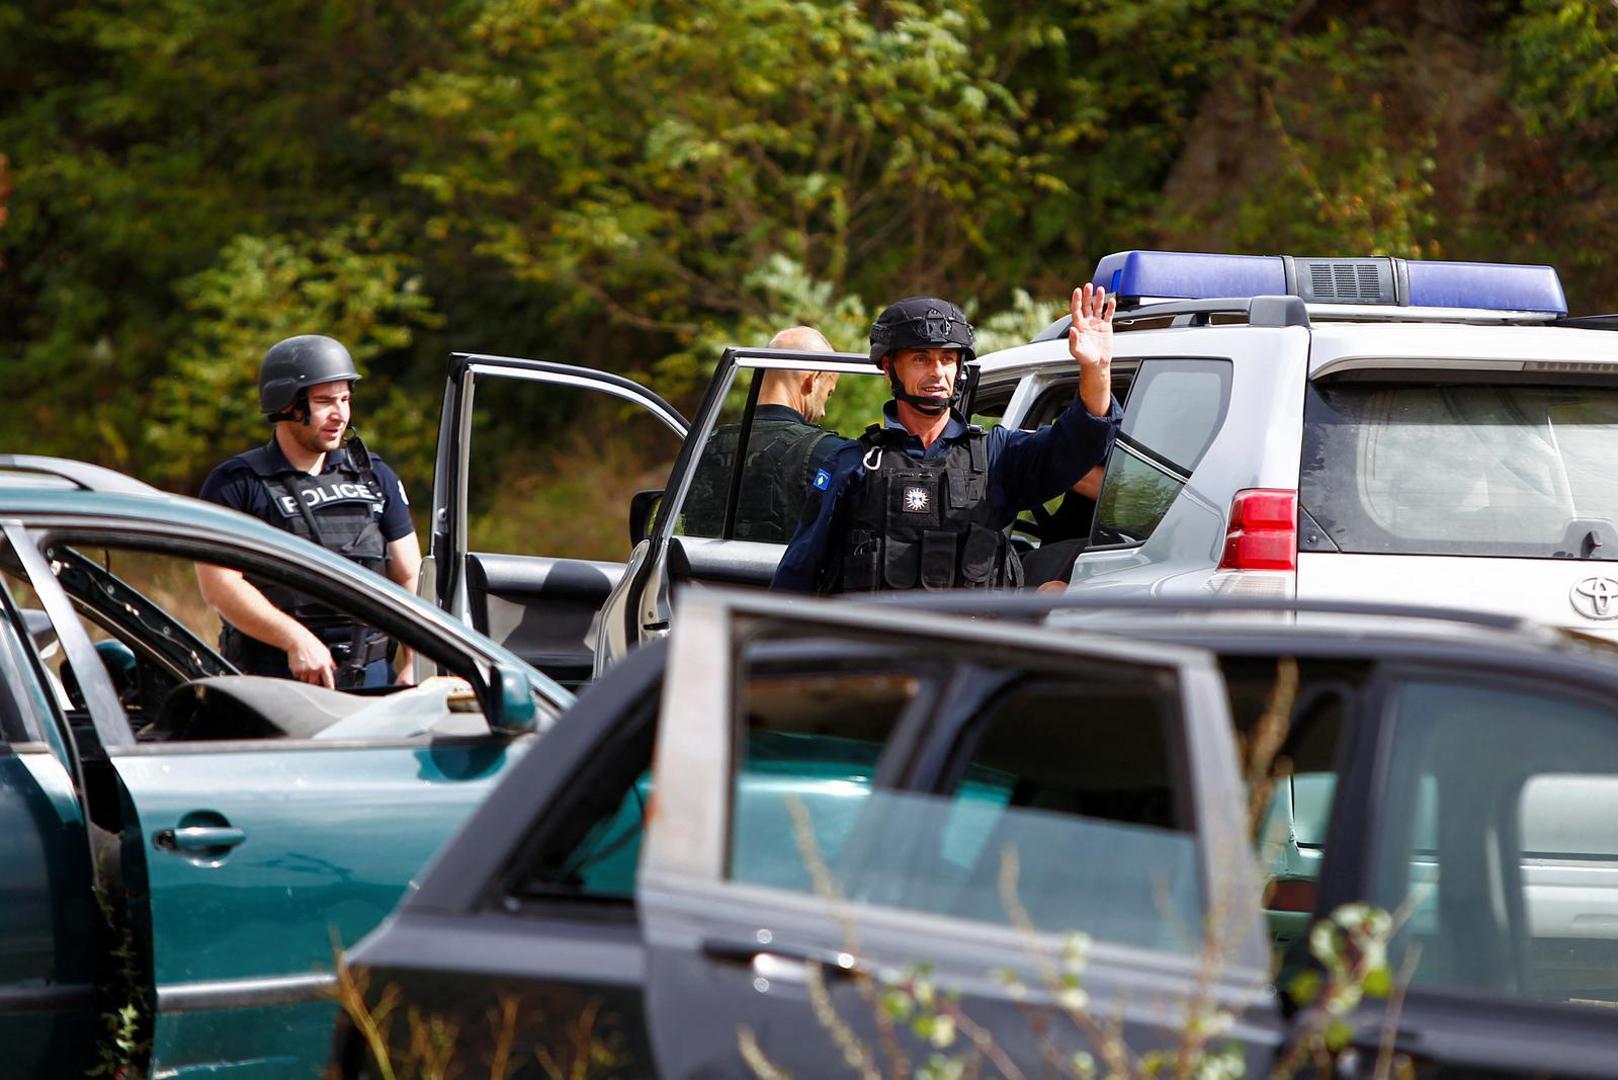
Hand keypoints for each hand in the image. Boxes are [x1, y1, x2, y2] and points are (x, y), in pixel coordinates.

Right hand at [285, 628, 336, 688]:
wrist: (298, 641)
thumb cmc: (312, 645)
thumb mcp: (326, 652)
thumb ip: (330, 662)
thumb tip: (334, 668)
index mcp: (323, 665)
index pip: (328, 680)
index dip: (330, 687)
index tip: (330, 692)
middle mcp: (314, 669)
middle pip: (315, 684)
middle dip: (315, 682)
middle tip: (314, 676)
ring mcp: (305, 670)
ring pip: (306, 681)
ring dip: (306, 678)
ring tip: (307, 668)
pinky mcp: (296, 670)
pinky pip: (298, 677)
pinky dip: (299, 674)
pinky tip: (301, 666)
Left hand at [1069, 282, 1115, 416]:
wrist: (1097, 364)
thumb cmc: (1085, 359)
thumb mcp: (1076, 351)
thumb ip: (1073, 340)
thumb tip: (1072, 329)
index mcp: (1079, 326)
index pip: (1077, 310)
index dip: (1077, 300)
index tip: (1077, 291)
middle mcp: (1087, 323)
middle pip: (1087, 305)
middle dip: (1087, 295)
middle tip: (1089, 286)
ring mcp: (1097, 324)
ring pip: (1098, 308)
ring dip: (1099, 299)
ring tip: (1101, 289)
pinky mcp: (1106, 327)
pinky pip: (1108, 315)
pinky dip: (1110, 308)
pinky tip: (1112, 300)